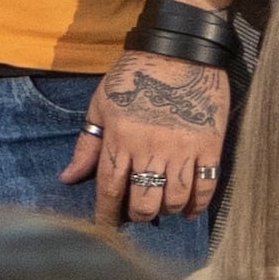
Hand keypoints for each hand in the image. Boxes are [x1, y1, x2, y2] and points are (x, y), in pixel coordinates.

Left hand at [63, 48, 233, 225]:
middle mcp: (151, 149)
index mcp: (121, 139)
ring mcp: (183, 149)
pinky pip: (206, 185)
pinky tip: (188, 211)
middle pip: (144, 201)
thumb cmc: (135, 76)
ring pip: (175, 198)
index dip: (106, 214)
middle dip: (138, 216)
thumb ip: (87, 144)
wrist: (180, 51)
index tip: (105, 228)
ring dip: (166, 210)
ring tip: (160, 208)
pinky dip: (197, 204)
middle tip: (136, 215)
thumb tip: (68, 177)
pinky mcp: (210, 145)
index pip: (110, 189)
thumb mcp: (101, 104)